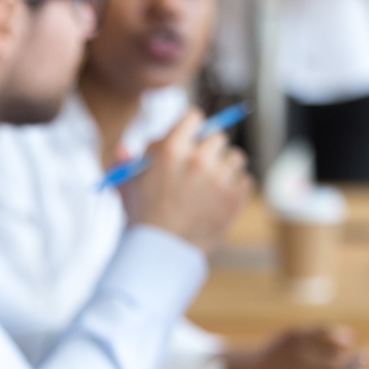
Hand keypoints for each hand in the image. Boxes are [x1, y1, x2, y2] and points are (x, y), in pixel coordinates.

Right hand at [119, 108, 251, 252]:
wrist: (162, 251)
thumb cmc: (142, 216)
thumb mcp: (126, 183)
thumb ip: (125, 160)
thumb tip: (124, 146)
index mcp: (171, 149)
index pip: (194, 117)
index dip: (192, 127)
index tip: (191, 138)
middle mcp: (198, 159)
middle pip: (218, 135)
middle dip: (209, 149)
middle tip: (199, 166)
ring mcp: (219, 177)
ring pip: (235, 157)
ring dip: (225, 167)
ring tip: (208, 186)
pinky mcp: (235, 196)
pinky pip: (245, 179)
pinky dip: (235, 188)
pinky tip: (216, 200)